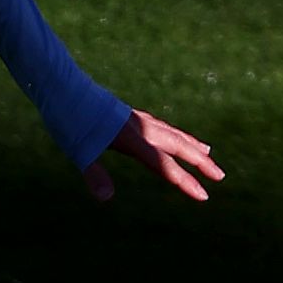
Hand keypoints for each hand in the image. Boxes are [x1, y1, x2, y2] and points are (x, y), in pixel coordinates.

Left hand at [82, 109, 225, 202]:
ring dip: (192, 145)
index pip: (164, 165)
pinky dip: (175, 134)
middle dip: (200, 162)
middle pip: (178, 146)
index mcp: (131, 138)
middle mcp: (140, 127)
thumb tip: (105, 199)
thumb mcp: (78, 150)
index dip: (185, 181)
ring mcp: (136, 119)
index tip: (204, 196)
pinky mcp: (129, 115)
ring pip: (173, 133)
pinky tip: (172, 136)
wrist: (61, 84)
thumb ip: (94, 174)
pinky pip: (161, 126)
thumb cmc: (68, 119)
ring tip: (209, 153)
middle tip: (221, 176)